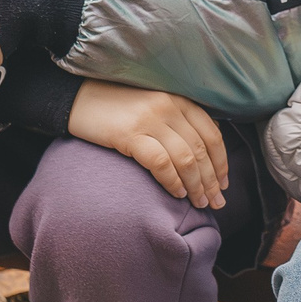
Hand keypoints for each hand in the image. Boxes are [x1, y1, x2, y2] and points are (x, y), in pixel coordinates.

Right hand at [70, 80, 228, 208]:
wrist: (77, 98)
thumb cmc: (117, 107)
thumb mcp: (153, 105)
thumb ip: (177, 120)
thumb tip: (203, 150)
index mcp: (179, 99)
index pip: (212, 133)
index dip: (221, 162)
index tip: (223, 183)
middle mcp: (169, 106)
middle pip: (201, 149)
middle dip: (212, 180)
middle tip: (216, 202)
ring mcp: (150, 120)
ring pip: (186, 158)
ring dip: (196, 185)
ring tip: (199, 203)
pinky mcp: (130, 134)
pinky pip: (161, 163)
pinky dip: (172, 181)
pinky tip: (176, 193)